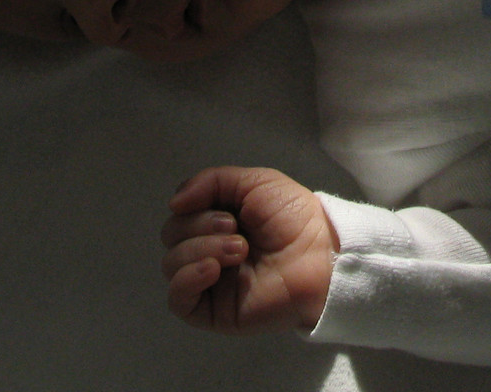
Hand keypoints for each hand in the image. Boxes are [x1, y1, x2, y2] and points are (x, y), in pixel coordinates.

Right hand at [162, 166, 335, 333]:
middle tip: (237, 229)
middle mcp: (208, 249)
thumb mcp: (256, 182)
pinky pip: (177, 300)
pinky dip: (187, 279)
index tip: (224, 208)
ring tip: (240, 250)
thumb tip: (173, 202)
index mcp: (216, 221)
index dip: (193, 206)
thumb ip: (211, 181)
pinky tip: (213, 270)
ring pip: (171, 264)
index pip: (180, 213)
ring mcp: (209, 281)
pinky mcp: (212, 310)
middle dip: (200, 226)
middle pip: (171, 236)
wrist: (319, 256)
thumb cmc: (294, 218)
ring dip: (202, 249)